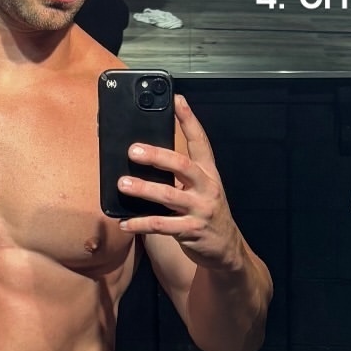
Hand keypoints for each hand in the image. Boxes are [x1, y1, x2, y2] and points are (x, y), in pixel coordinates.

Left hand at [117, 95, 243, 268]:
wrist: (227, 250)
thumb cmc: (208, 214)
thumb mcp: (202, 189)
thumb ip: (180, 175)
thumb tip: (147, 157)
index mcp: (208, 174)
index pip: (200, 141)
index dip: (188, 119)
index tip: (176, 99)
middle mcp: (207, 188)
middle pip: (182, 165)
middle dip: (157, 156)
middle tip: (133, 150)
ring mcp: (200, 210)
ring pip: (169, 196)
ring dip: (143, 189)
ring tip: (123, 183)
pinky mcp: (191, 231)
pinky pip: (161, 226)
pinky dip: (141, 224)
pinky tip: (125, 223)